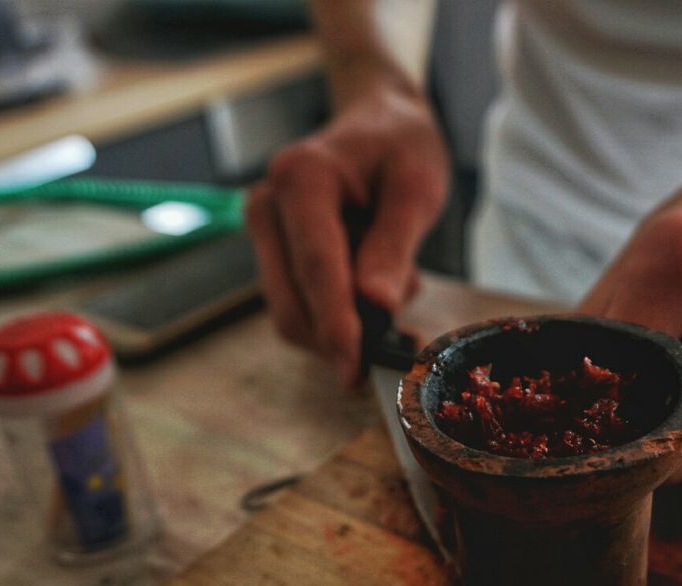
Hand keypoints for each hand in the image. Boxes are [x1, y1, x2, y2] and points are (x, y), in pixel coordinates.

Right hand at [245, 80, 448, 385]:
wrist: (379, 122)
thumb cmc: (401, 147)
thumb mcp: (416, 188)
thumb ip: (394, 246)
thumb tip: (376, 306)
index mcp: (301, 178)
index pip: (316, 267)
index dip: (337, 323)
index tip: (357, 367)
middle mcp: (268, 206)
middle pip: (292, 305)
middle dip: (341, 339)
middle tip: (403, 347)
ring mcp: (265, 233)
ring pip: (293, 315)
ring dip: (345, 329)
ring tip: (399, 288)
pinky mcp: (274, 255)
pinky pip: (302, 306)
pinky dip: (340, 319)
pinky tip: (377, 291)